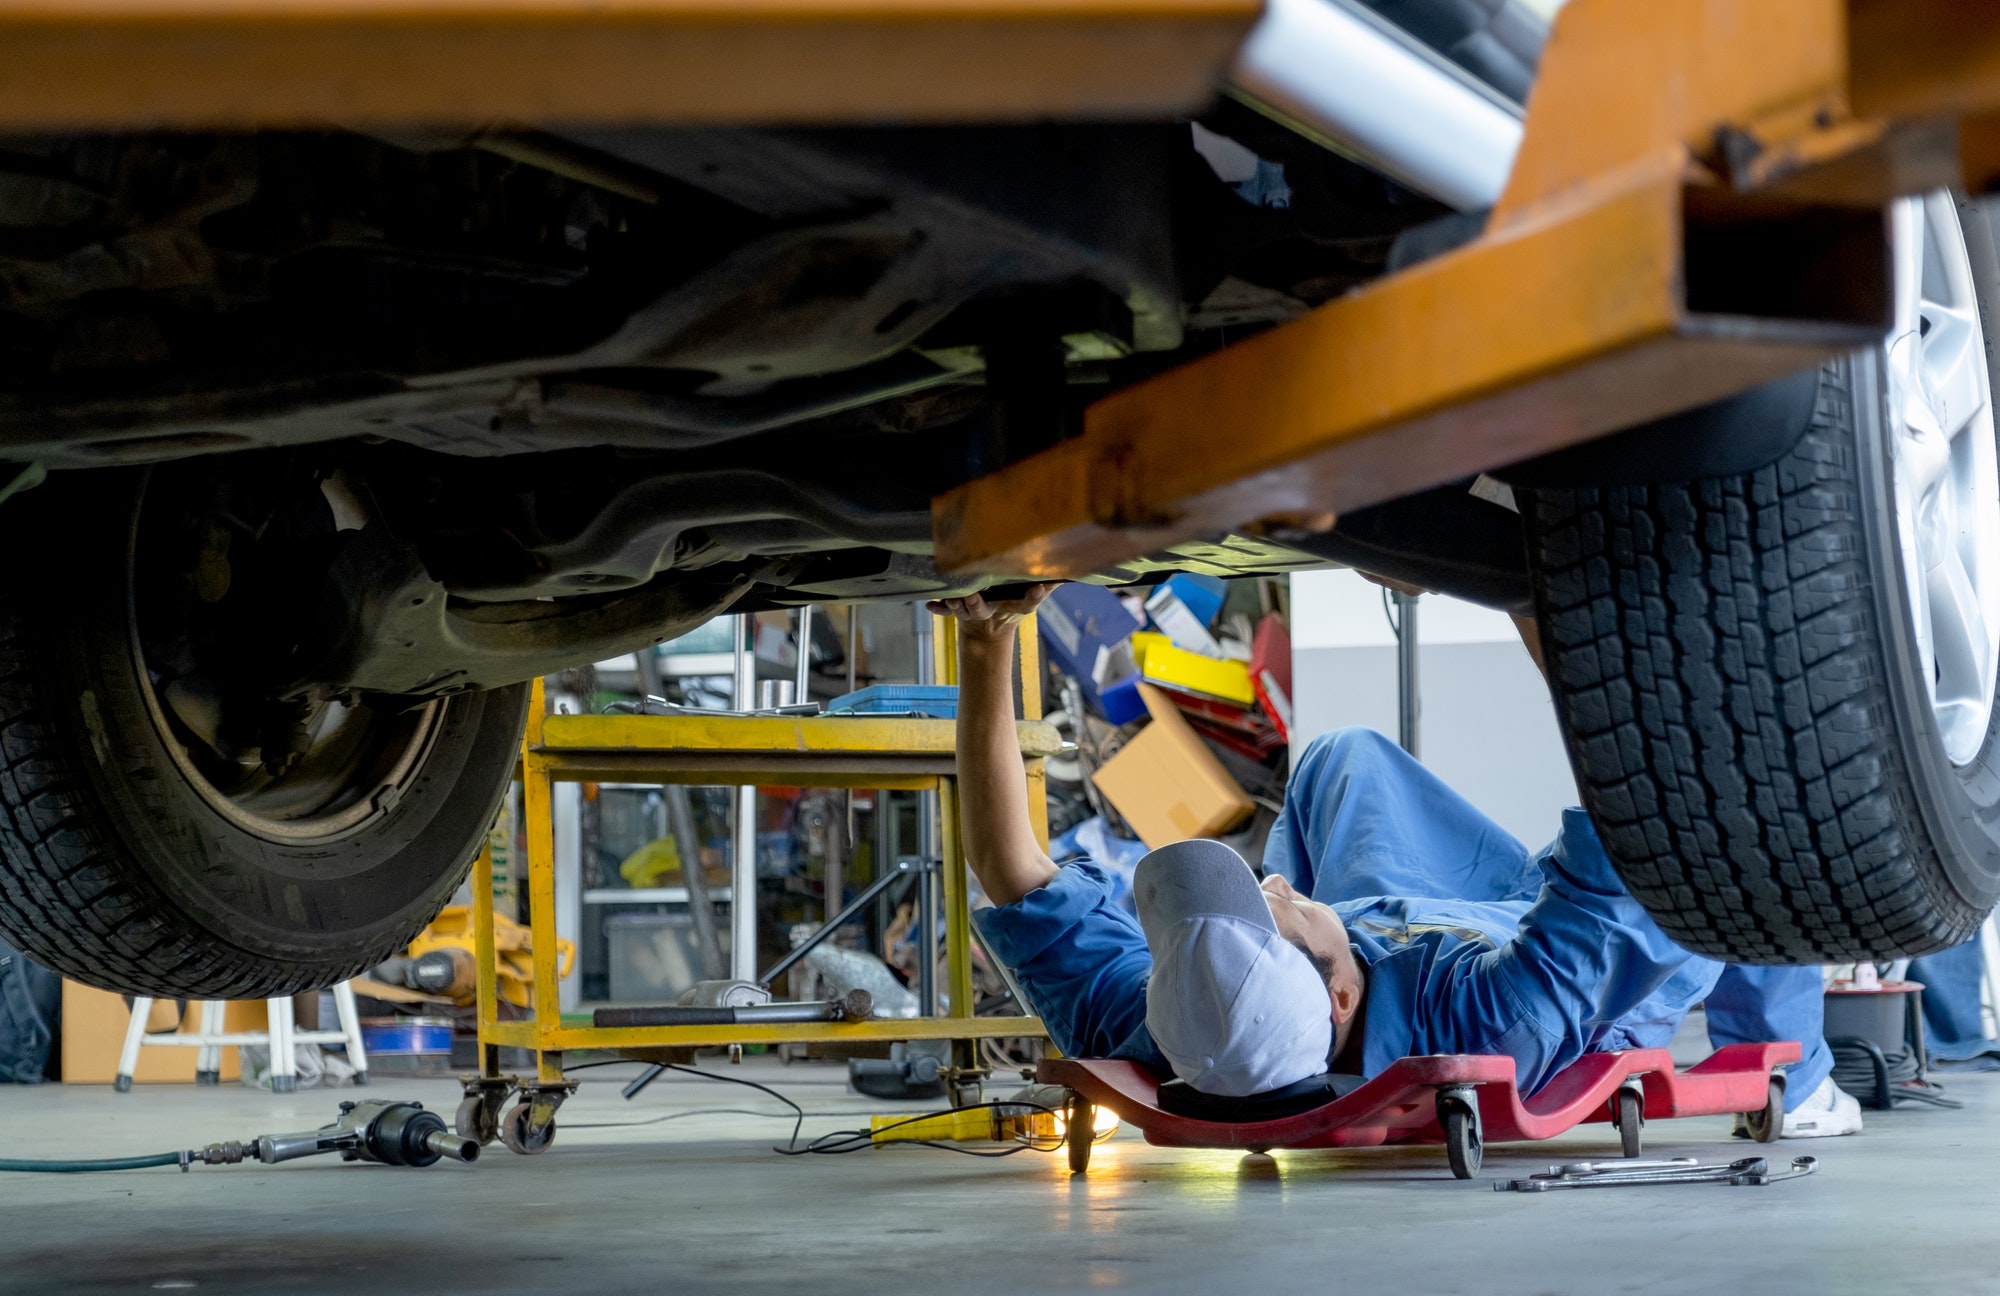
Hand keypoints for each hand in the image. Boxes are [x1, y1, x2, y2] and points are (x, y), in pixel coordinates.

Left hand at [926, 584, 1057, 646]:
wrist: (989, 632)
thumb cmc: (1011, 606)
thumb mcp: (1030, 598)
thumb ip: (1048, 584)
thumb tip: (1072, 567)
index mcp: (1014, 608)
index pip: (1028, 603)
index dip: (1034, 596)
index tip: (1039, 588)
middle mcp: (993, 611)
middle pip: (985, 610)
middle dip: (978, 605)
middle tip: (972, 597)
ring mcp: (974, 613)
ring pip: (964, 610)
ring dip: (957, 605)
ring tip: (952, 599)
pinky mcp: (960, 612)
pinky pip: (947, 612)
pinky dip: (939, 609)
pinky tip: (929, 605)